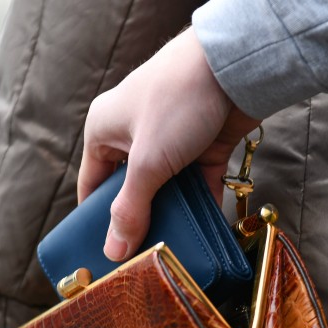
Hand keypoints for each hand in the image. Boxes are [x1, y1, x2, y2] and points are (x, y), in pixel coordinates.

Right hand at [78, 27, 260, 261]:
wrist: (234, 68)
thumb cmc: (178, 99)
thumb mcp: (147, 161)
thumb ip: (131, 208)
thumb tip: (114, 251)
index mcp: (104, 131)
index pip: (93, 185)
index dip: (97, 220)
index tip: (105, 254)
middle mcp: (135, 136)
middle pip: (132, 192)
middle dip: (141, 223)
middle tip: (144, 259)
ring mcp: (171, 142)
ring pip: (168, 191)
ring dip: (174, 218)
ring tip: (176, 254)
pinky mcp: (204, 147)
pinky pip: (198, 186)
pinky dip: (202, 207)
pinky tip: (206, 235)